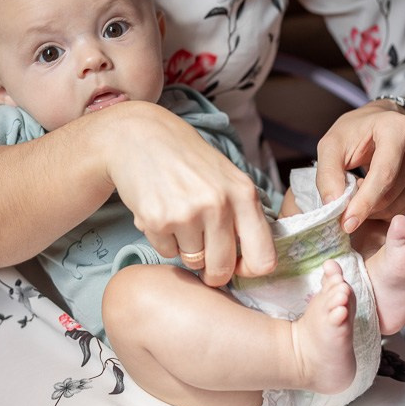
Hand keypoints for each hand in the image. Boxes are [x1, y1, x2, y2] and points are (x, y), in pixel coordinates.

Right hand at [99, 101, 276, 286]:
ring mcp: (186, 213)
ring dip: (185, 248)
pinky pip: (166, 252)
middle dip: (212, 269)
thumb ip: (243, 214)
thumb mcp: (227, 177)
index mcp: (243, 193)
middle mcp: (218, 203)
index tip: (236, 264)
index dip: (249, 270)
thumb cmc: (187, 158)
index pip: (263, 258)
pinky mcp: (156, 219)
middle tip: (202, 254)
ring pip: (192, 260)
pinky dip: (163, 239)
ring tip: (178, 216)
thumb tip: (252, 261)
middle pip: (223, 268)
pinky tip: (160, 211)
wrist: (141, 135)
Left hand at [315, 102, 404, 232]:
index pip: (384, 173)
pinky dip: (387, 209)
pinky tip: (375, 194)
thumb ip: (328, 173)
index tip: (347, 222)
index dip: (365, 201)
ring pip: (400, 204)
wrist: (381, 123)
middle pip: (392, 192)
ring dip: (375, 210)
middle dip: (365, 207)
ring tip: (359, 193)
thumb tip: (334, 204)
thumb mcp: (332, 145)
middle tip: (346, 207)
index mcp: (397, 128)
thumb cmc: (356, 132)